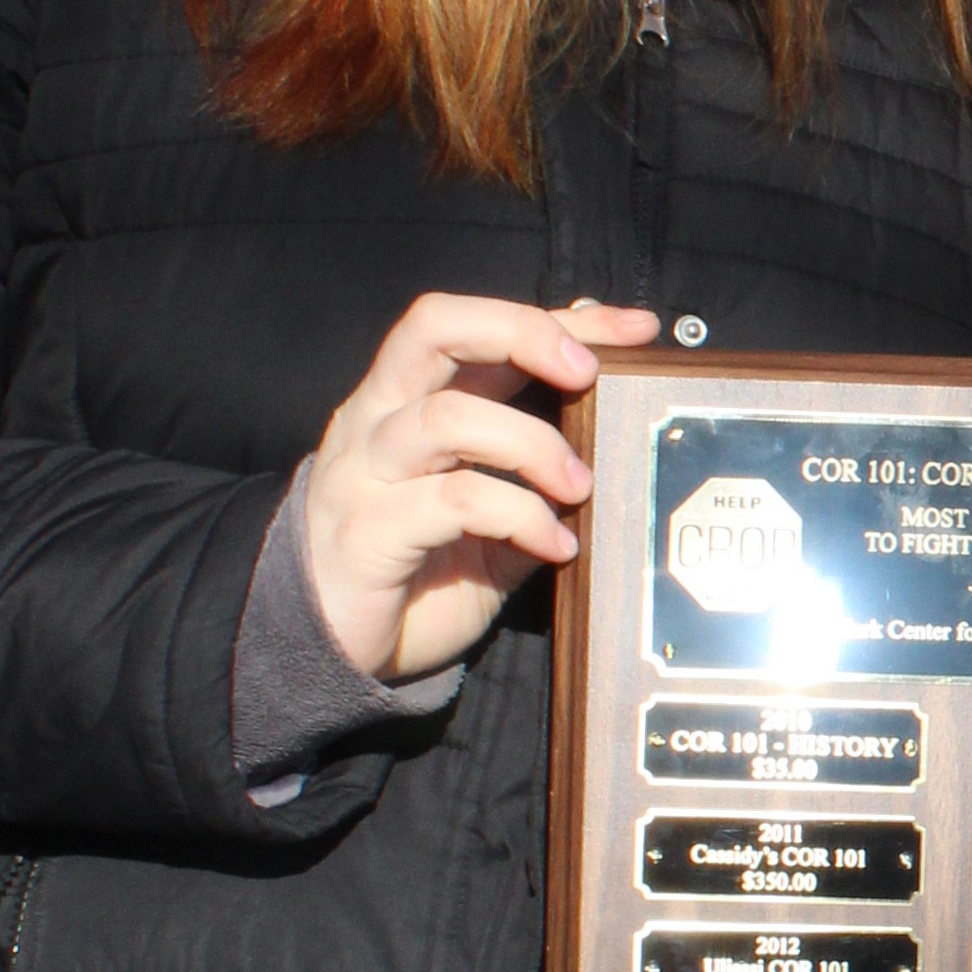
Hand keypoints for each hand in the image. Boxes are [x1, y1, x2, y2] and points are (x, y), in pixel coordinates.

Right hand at [303, 297, 658, 680]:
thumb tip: (606, 421)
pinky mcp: (365, 533)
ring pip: (447, 416)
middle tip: (589, 375)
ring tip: (580, 487)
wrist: (333, 652)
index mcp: (407, 401)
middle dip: (522, 332)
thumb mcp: (492, 515)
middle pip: (436, 327)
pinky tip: (557, 546)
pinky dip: (521, 516)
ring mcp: (363, 473)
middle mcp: (377, 419)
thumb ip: (534, 469)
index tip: (638, 328)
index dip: (559, 319)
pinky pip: (454, 501)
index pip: (479, 329)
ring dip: (531, 444)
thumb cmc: (420, 574)